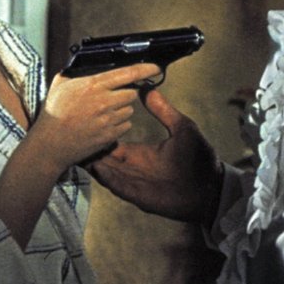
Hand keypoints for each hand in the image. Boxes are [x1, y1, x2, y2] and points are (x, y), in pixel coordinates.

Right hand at [27, 63, 160, 175]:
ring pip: (129, 110)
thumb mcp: (61, 84)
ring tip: (103, 112)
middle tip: (113, 95)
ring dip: (121, 109)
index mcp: (94, 85)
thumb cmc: (53, 113)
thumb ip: (75, 72)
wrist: (50, 144)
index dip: (146, 68)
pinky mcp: (110, 135)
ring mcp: (108, 120)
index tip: (155, 67)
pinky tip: (104, 124)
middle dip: (126, 93)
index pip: (128, 73)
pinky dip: (119, 124)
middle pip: (132, 93)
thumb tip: (85, 64)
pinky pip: (126, 125)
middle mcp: (104, 101)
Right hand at [89, 89, 222, 225]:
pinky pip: (117, 186)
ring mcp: (134, 182)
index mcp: (141, 152)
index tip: (87, 121)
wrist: (210, 187)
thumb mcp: (181, 127)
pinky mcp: (138, 195)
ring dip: (93, 162)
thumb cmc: (199, 158)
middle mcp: (134, 167)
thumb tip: (149, 88)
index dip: (100, 134)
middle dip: (90, 148)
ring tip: (77, 149)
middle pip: (104, 157)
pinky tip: (96, 166)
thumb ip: (163, 110)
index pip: (114, 143)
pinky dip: (106, 177)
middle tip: (73, 136)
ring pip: (106, 171)